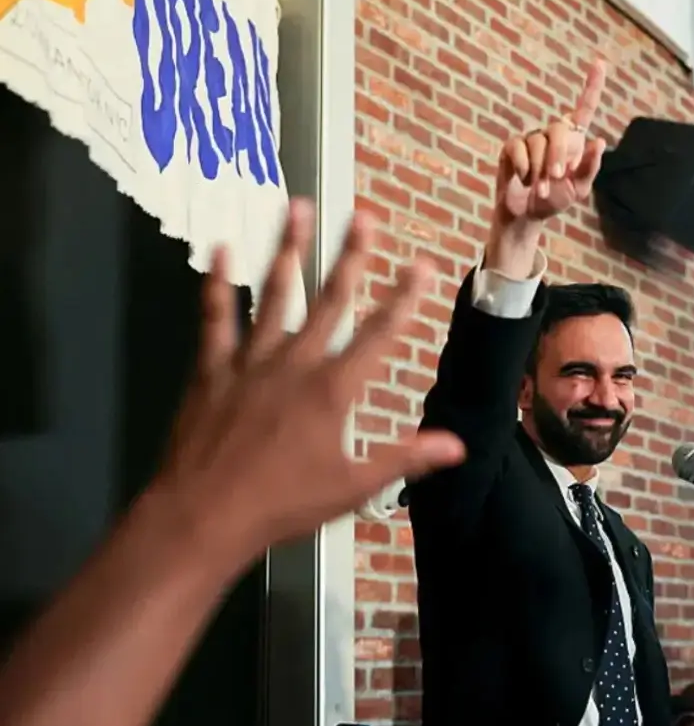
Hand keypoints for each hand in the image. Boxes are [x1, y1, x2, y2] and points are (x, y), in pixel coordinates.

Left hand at [154, 199, 464, 565]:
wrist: (204, 516)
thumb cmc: (282, 505)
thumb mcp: (353, 488)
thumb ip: (405, 459)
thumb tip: (457, 445)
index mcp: (332, 390)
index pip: (379, 334)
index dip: (404, 297)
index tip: (421, 264)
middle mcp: (295, 363)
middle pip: (330, 299)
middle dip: (351, 255)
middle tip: (363, 216)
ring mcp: (251, 361)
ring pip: (274, 294)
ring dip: (288, 250)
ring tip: (298, 209)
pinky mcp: (213, 369)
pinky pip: (216, 317)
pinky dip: (218, 283)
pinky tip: (221, 250)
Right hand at [495, 59, 606, 224]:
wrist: (528, 215)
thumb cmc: (556, 200)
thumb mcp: (578, 190)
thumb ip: (589, 168)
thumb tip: (598, 141)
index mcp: (573, 141)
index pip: (584, 109)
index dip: (592, 86)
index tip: (600, 63)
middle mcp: (552, 134)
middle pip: (558, 127)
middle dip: (557, 154)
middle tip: (557, 178)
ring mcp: (531, 139)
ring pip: (536, 142)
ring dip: (539, 170)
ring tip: (540, 189)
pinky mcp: (512, 148)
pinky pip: (517, 147)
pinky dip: (523, 166)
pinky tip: (524, 179)